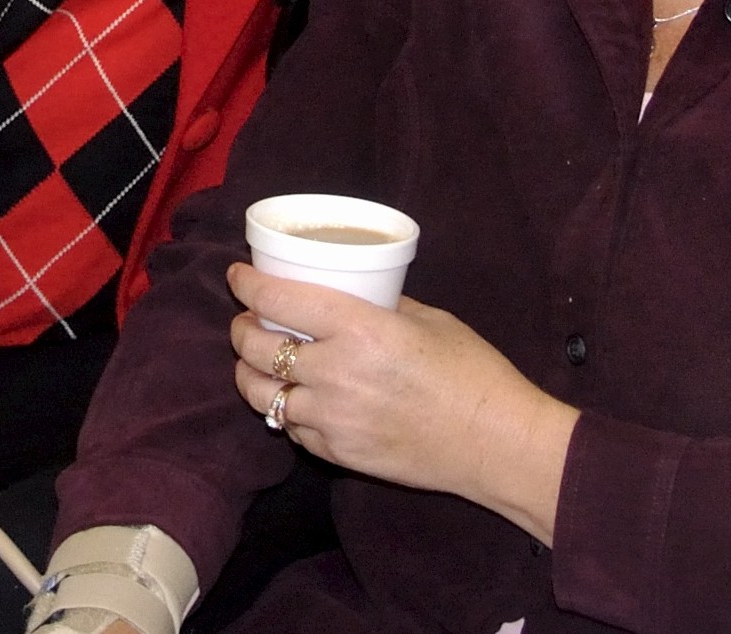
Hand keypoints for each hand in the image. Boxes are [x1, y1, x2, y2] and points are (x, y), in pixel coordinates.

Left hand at [227, 263, 576, 545]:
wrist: (492, 441)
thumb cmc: (469, 370)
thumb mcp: (426, 318)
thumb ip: (380, 306)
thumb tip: (351, 294)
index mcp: (358, 329)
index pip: (281, 300)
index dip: (249, 285)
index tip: (238, 275)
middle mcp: (334, 374)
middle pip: (258, 349)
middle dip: (241, 329)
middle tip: (246, 318)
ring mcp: (332, 420)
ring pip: (262, 396)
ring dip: (251, 374)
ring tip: (256, 362)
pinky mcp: (338, 455)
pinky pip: (292, 430)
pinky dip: (284, 410)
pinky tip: (294, 399)